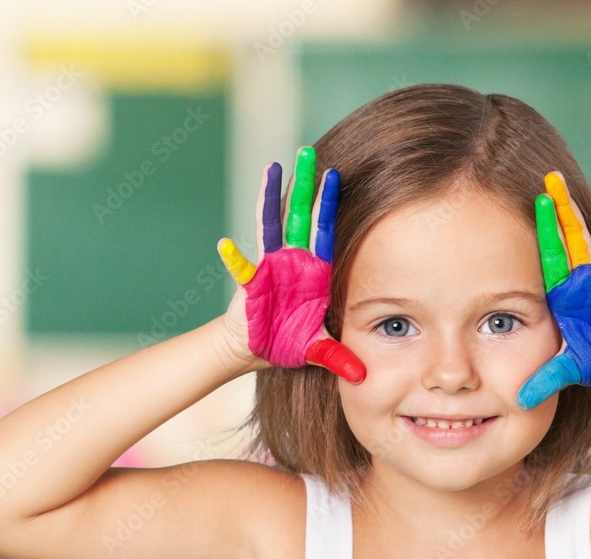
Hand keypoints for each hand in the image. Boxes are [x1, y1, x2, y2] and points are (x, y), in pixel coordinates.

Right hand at [216, 147, 365, 382]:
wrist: (256, 350)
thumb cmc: (288, 341)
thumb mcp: (319, 349)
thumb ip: (340, 358)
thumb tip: (363, 376)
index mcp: (316, 271)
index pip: (328, 231)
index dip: (332, 204)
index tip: (338, 174)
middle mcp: (294, 261)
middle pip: (301, 216)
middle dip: (306, 185)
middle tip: (309, 150)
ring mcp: (270, 266)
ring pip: (272, 224)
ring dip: (272, 197)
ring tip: (273, 166)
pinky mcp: (250, 280)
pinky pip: (241, 267)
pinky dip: (234, 258)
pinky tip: (226, 245)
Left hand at [517, 174, 590, 408]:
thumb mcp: (568, 369)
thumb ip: (545, 380)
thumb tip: (521, 402)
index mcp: (566, 291)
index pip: (551, 254)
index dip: (545, 229)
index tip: (537, 201)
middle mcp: (588, 277)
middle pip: (574, 236)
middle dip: (564, 207)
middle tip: (552, 175)